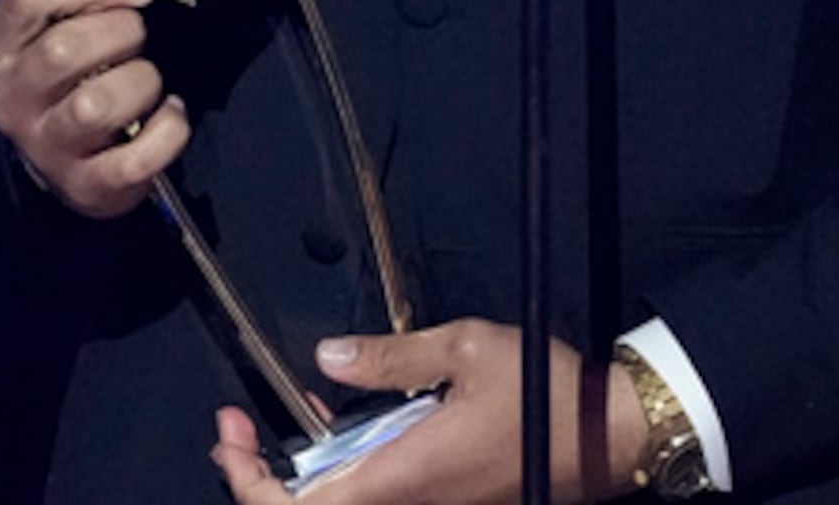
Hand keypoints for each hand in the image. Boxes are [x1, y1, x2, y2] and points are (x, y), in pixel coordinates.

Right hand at [0, 0, 188, 219]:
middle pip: (64, 49)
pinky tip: (170, 115)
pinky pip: (133, 161)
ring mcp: (43, 146)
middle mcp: (10, 97)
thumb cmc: (71, 73)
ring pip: (94, 105)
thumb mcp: (59, 25)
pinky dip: (166, 134)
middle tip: (139, 37)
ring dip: (140, 82)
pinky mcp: (83, 186)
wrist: (66, 159)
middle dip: (122, 33)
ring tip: (147, 80)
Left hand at [205, 320, 647, 503]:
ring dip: (295, 479)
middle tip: (232, 431)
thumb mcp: (465, 349)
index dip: (252, 480)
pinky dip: (337, 476)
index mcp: (405, 476)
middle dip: (257, 478)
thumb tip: (326, 357)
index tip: (230, 434)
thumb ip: (390, 356)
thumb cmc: (543, 389)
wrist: (607, 437)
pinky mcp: (443, 502)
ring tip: (267, 433)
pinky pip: (373, 497)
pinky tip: (332, 434)